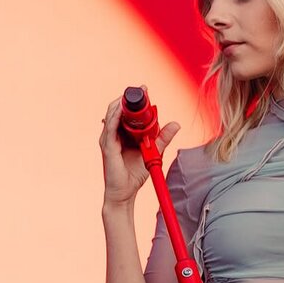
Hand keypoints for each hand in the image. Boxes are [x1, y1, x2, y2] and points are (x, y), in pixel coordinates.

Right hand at [99, 84, 179, 206]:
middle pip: (119, 110)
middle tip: (143, 89)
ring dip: (122, 103)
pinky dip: (115, 116)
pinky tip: (121, 108)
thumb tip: (176, 124)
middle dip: (130, 98)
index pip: (128, 113)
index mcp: (124, 134)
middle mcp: (114, 134)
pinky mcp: (107, 147)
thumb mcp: (154, 152)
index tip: (146, 90)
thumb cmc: (135, 174)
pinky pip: (110, 128)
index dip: (136, 101)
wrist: (124, 194)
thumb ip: (162, 138)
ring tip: (134, 95)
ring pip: (112, 115)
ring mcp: (109, 139)